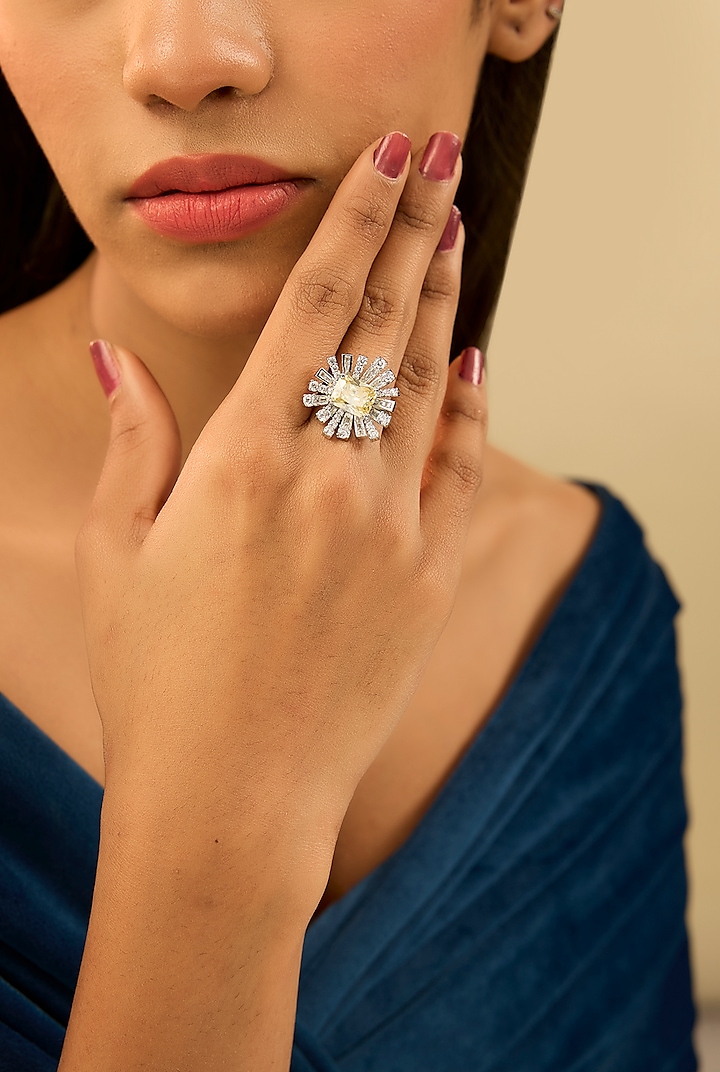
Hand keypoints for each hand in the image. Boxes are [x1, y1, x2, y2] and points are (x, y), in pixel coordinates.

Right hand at [78, 130, 486, 890]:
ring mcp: (391, 528)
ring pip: (428, 385)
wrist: (233, 801)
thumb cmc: (158, 681)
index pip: (314, 304)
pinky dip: (469, 406)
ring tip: (456, 236)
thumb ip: (134, 443)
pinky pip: (459, 467)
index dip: (356, 220)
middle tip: (441, 168)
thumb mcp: (115, 552)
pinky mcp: (429, 579)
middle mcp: (328, 478)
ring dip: (442, 301)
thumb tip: (117, 361)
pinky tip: (474, 357)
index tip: (387, 165)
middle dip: (414, 233)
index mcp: (242, 458)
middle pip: (383, 326)